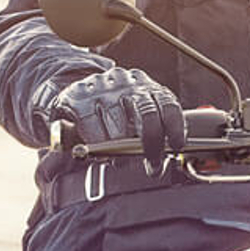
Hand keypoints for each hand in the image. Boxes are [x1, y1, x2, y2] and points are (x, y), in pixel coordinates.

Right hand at [51, 67, 186, 167]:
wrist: (71, 95)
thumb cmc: (110, 114)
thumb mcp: (133, 118)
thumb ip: (149, 136)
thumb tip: (158, 164)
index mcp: (146, 87)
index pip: (168, 103)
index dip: (176, 126)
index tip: (178, 146)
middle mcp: (127, 83)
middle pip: (148, 113)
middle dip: (152, 145)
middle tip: (152, 166)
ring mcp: (102, 88)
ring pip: (118, 127)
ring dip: (121, 150)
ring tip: (119, 159)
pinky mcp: (78, 96)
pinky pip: (92, 126)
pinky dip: (98, 144)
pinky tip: (100, 151)